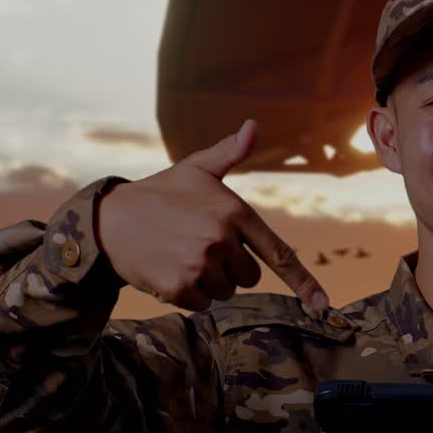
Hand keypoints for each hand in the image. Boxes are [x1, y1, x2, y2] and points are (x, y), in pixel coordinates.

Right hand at [98, 118, 329, 311]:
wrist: (109, 219)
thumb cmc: (160, 193)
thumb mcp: (196, 168)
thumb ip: (229, 153)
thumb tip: (253, 126)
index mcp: (235, 212)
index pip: (278, 253)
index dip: (304, 283)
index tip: (323, 306)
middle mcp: (222, 238)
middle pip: (249, 277)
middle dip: (229, 267)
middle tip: (199, 246)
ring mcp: (201, 263)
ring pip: (225, 291)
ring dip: (207, 281)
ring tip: (181, 254)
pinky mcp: (180, 286)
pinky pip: (201, 304)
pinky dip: (188, 294)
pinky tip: (169, 270)